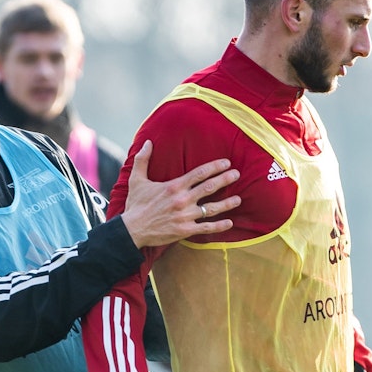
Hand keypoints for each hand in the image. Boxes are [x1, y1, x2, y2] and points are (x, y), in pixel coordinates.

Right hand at [119, 141, 242, 247]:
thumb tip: (148, 141)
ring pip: (211, 208)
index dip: (215, 167)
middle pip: (209, 187)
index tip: (226, 163)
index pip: (199, 173)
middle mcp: (182, 200)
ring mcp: (185, 216)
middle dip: (225, 179)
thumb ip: (143, 159)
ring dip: (227, 203)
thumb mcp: (136, 179)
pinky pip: (206, 228)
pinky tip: (229, 222)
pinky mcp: (185, 230)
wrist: (132, 230)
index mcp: (174, 186)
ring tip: (238, 199)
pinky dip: (219, 226)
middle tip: (237, 174)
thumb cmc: (136, 204)